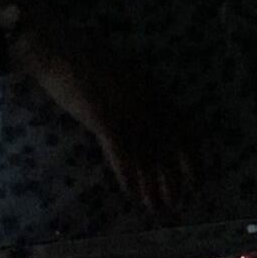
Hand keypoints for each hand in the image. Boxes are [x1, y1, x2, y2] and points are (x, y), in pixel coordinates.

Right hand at [10, 24, 195, 211]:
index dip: (191, 157)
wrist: (58, 50)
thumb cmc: (88, 61)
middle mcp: (147, 105)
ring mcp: (127, 113)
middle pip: (168, 150)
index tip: (198, 177)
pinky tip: (131, 193)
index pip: (184, 131)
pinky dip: (126, 175)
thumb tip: (150, 118)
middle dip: (175, 178)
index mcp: (155, 94)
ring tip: (158, 208)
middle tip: (180, 201)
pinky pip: (120, 154)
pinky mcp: (103, 120)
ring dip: (153, 185)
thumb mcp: (125, 77)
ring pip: (147, 157)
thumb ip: (141, 96)